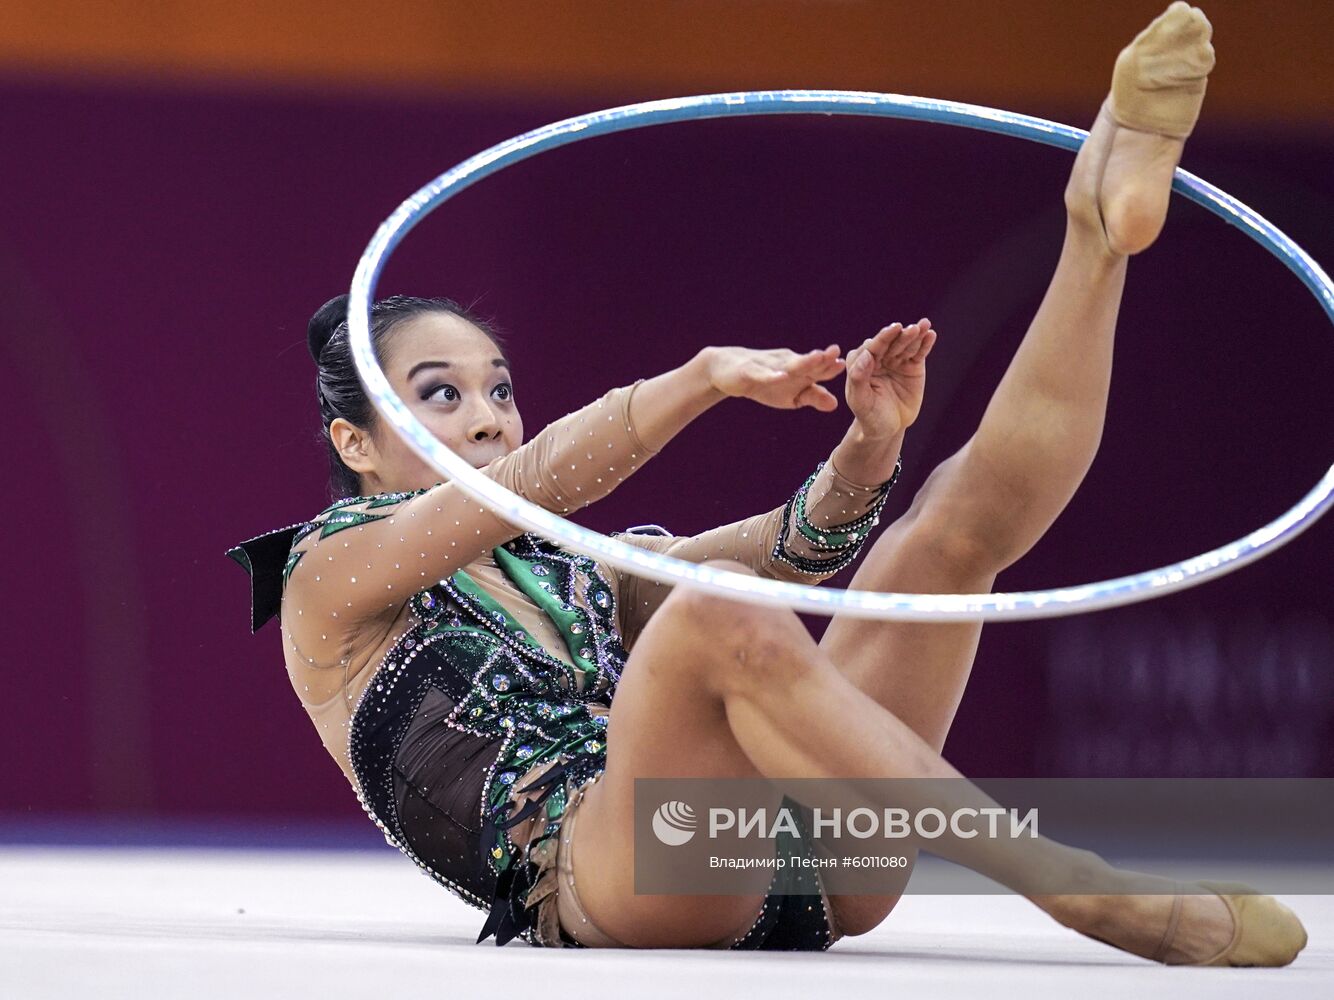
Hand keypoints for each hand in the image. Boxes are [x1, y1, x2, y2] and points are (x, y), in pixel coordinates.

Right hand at [704, 344, 844, 411]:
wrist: (726, 372)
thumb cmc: (763, 382)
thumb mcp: (789, 396)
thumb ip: (812, 397)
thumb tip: (836, 403)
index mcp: (799, 369)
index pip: (821, 369)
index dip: (837, 368)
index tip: (859, 364)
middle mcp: (787, 363)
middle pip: (809, 362)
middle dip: (825, 358)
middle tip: (841, 354)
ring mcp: (769, 365)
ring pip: (789, 364)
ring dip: (805, 361)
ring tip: (820, 358)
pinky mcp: (750, 371)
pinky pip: (762, 374)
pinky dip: (772, 375)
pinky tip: (781, 377)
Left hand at [844, 318, 935, 438]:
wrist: (888, 429)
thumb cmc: (869, 416)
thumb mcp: (861, 401)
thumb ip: (858, 379)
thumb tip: (866, 354)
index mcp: (860, 363)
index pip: (871, 348)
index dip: (883, 338)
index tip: (892, 330)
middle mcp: (878, 358)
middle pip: (890, 344)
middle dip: (901, 336)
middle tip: (912, 329)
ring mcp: (896, 360)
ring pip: (906, 346)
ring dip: (915, 335)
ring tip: (924, 325)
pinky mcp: (912, 366)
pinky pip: (919, 353)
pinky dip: (925, 344)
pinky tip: (931, 334)